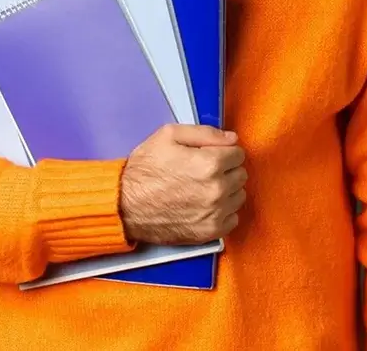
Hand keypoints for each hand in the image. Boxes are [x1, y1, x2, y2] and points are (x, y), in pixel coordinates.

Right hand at [119, 123, 246, 245]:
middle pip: (241, 174)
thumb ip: (205, 133)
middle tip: (204, 170)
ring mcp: (214, 214)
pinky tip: (205, 205)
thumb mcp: (169, 135)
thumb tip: (232, 139)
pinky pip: (233, 219)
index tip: (211, 154)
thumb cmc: (145, 169)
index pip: (238, 153)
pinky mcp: (209, 233)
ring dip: (227, 190)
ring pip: (239, 196)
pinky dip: (223, 211)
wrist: (125, 205)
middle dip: (227, 169)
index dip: (223, 151)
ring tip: (203, 187)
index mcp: (210, 163)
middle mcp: (217, 190)